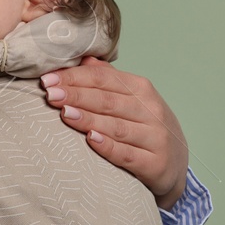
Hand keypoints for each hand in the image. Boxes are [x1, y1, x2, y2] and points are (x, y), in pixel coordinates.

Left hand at [40, 56, 189, 209]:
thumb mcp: (132, 99)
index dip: (75, 78)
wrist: (175, 163)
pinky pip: (128, 154)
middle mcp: (150, 111)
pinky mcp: (155, 164)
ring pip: (117, 127)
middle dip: (76, 96)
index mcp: (141, 90)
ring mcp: (154, 138)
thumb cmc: (145, 126)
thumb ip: (108, 80)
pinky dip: (109, 147)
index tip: (48, 79)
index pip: (104, 79)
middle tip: (50, 94)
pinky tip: (91, 140)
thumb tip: (84, 60)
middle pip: (108, 101)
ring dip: (89, 119)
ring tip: (64, 113)